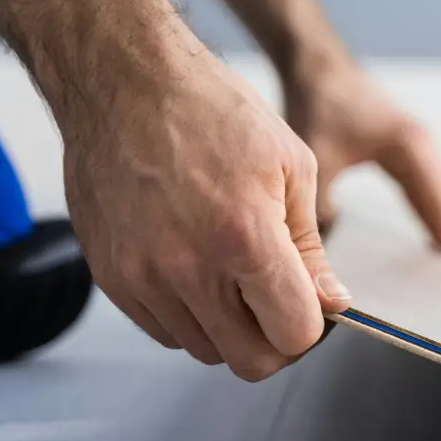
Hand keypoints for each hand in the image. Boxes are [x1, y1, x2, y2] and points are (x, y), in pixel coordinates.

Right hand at [60, 26, 351, 379]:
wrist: (123, 79)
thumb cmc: (210, 108)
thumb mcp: (290, 164)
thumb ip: (311, 247)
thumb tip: (329, 303)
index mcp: (246, 237)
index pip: (294, 335)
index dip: (312, 326)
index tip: (311, 302)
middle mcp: (189, 268)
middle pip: (249, 361)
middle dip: (274, 339)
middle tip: (279, 300)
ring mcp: (143, 277)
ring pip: (205, 350)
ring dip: (230, 326)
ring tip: (233, 269)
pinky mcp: (111, 277)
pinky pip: (164, 331)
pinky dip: (188, 314)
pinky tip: (196, 264)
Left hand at [283, 49, 440, 277]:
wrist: (318, 66)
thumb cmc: (318, 106)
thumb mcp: (317, 157)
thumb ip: (323, 205)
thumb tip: (323, 253)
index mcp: (409, 149)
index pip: (438, 203)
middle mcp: (423, 148)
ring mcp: (419, 147)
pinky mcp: (409, 148)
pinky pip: (432, 189)